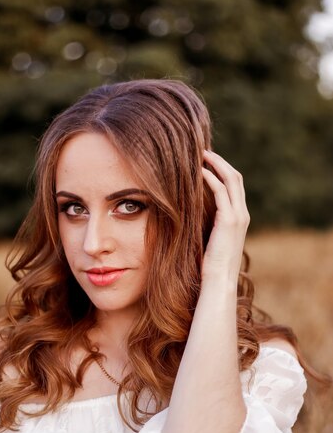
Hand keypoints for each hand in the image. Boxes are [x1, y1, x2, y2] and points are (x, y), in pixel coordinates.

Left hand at [201, 150, 249, 283]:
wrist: (218, 281)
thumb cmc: (210, 266)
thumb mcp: (209, 240)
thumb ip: (206, 225)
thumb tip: (190, 215)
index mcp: (239, 218)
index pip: (234, 186)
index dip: (222, 170)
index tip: (206, 161)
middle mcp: (242, 214)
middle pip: (236, 177)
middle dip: (220, 161)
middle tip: (203, 151)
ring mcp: (238, 216)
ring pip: (231, 179)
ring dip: (216, 164)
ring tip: (200, 154)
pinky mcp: (230, 220)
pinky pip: (222, 191)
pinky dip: (211, 178)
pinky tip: (199, 171)